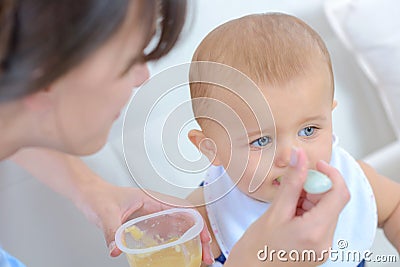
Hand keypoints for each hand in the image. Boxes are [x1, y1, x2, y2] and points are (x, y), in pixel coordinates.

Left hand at [75, 179, 214, 264]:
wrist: (89, 194)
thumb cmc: (99, 196)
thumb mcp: (105, 213)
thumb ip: (112, 231)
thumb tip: (117, 250)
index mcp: (151, 199)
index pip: (182, 209)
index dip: (196, 222)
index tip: (204, 237)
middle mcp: (155, 206)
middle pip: (184, 220)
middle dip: (198, 236)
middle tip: (204, 255)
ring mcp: (151, 214)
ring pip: (177, 226)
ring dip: (189, 240)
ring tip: (197, 257)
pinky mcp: (145, 222)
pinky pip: (165, 232)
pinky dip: (176, 242)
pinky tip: (178, 252)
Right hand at [226, 148, 349, 266]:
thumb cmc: (255, 249)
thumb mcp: (274, 211)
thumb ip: (291, 182)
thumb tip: (299, 157)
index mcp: (316, 232)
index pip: (339, 194)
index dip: (330, 174)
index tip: (314, 164)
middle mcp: (325, 242)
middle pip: (332, 202)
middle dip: (315, 187)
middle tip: (292, 185)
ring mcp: (323, 248)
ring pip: (326, 211)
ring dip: (309, 199)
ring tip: (286, 204)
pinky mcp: (318, 250)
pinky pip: (320, 222)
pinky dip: (307, 211)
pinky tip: (289, 213)